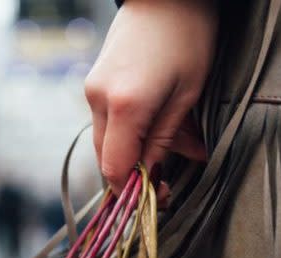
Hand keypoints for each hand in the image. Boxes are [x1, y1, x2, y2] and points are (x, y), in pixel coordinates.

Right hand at [84, 0, 217, 196]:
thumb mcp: (188, 93)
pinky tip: (154, 125)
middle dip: (133, 174)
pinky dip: (126, 133)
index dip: (132, 190)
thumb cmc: (186, 36)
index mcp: (125, 105)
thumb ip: (167, 138)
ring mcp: (92, 91)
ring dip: (132, 152)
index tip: (156, 197)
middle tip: (166, 180)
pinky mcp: (93, 84)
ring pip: (105, 141)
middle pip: (105, 158)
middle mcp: (99, 100)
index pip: (115, 167)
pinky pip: (105, 122)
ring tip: (171, 145)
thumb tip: (155, 175)